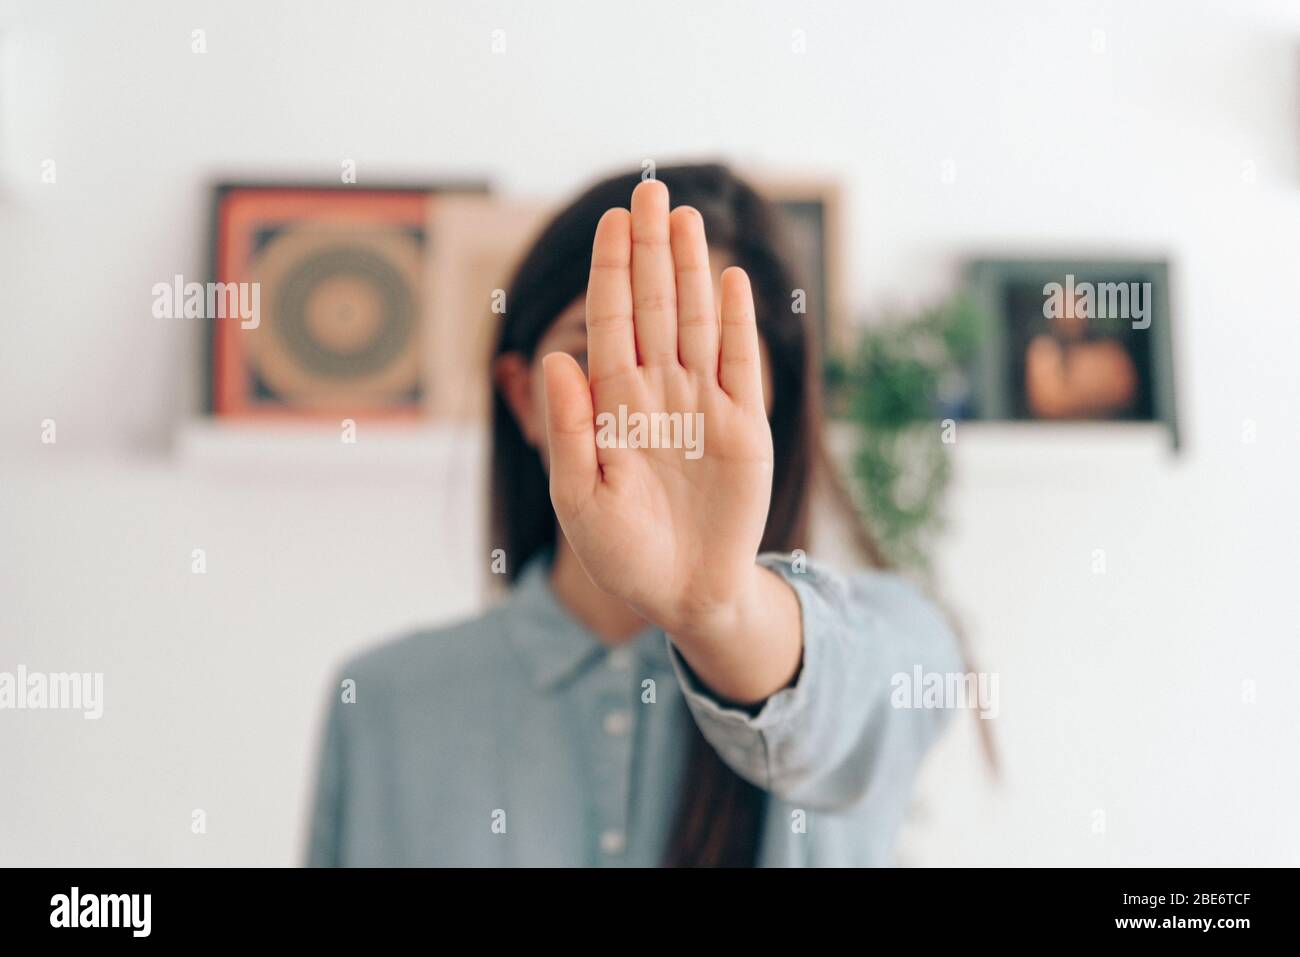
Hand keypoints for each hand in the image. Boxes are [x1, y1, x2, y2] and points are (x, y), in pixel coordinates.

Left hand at [541, 179, 773, 637]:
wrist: (682, 593)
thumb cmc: (620, 551)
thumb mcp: (577, 496)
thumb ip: (566, 429)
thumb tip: (555, 358)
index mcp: (612, 405)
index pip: (610, 323)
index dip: (612, 272)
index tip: (612, 221)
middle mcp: (658, 393)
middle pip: (655, 308)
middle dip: (651, 251)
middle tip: (651, 191)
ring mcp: (703, 405)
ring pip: (697, 323)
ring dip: (692, 271)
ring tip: (685, 219)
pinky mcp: (745, 427)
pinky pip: (740, 364)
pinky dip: (737, 324)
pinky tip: (729, 281)